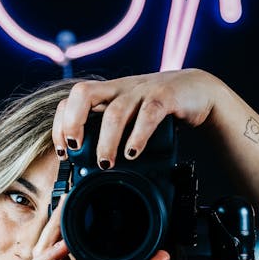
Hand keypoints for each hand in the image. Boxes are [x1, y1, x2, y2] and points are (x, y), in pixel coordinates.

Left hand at [52, 69, 220, 167]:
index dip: (61, 124)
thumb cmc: (157, 109)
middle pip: (84, 94)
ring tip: (105, 164)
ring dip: (106, 141)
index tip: (64, 152)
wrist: (197, 91)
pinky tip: (133, 153)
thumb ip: (111, 135)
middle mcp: (120, 89)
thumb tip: (91, 170)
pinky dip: (138, 136)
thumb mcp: (129, 119)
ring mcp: (142, 90)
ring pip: (115, 111)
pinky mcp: (165, 96)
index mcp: (107, 94)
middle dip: (73, 123)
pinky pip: (148, 114)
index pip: (71, 100)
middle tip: (75, 150)